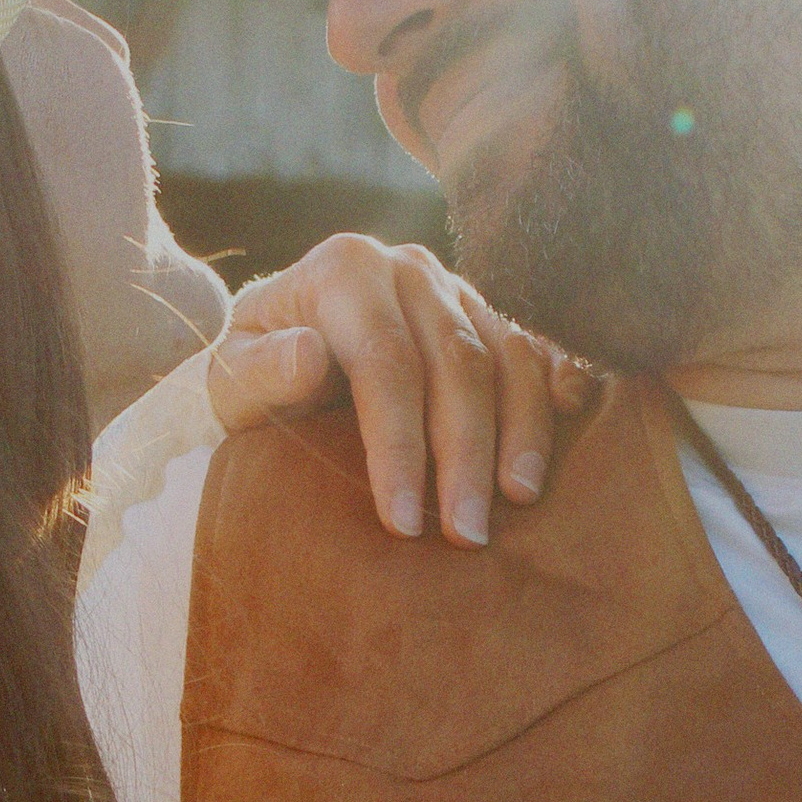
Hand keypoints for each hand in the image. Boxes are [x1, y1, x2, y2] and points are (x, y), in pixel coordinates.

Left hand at [207, 233, 586, 546]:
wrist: (286, 347)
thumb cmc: (259, 374)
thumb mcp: (232, 377)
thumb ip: (260, 370)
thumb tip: (309, 356)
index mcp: (343, 270)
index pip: (385, 363)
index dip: (398, 446)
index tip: (402, 521)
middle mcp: (408, 267)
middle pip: (456, 363)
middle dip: (465, 454)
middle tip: (467, 534)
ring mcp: (457, 288)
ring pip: (506, 355)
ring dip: (520, 432)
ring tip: (519, 501)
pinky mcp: (489, 314)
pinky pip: (537, 346)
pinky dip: (557, 384)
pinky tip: (569, 426)